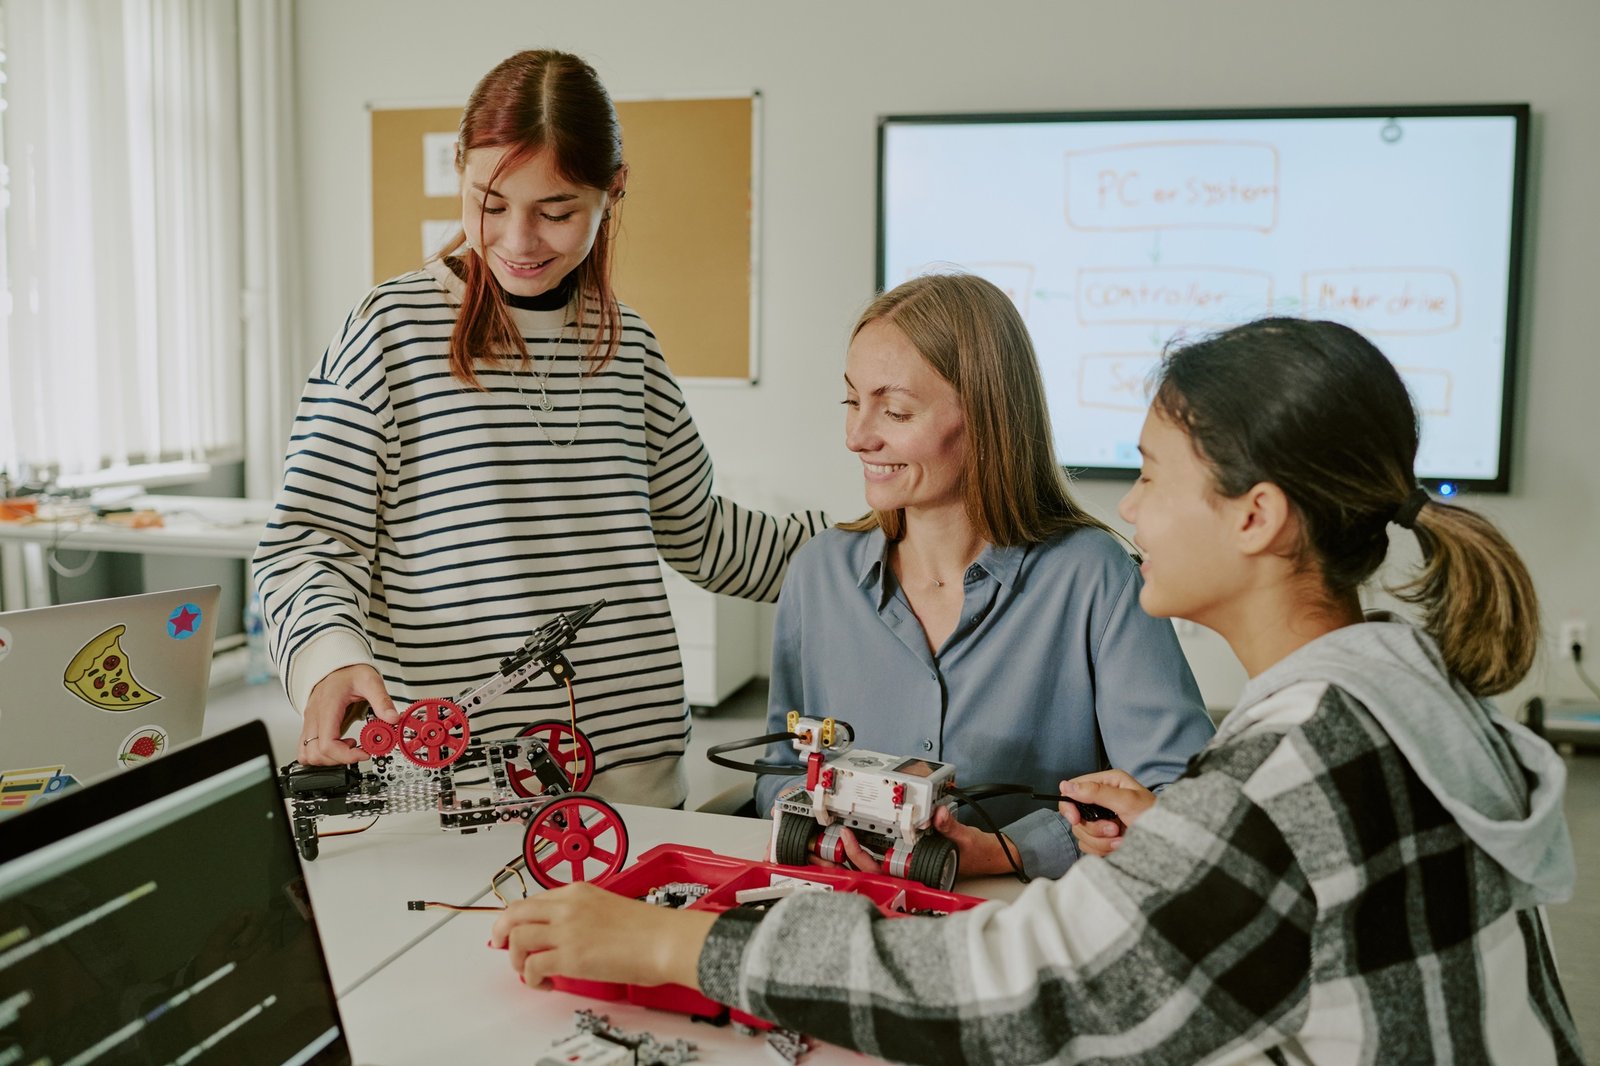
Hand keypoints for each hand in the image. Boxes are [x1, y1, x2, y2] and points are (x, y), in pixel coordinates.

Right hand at [299, 664, 397, 765]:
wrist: (335, 665)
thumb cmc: (349, 671)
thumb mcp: (370, 681)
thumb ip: (382, 700)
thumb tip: (393, 718)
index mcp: (327, 707)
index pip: (327, 744)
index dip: (345, 755)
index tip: (364, 753)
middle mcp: (314, 717)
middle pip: (315, 753)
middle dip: (339, 759)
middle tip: (358, 751)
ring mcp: (310, 722)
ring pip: (306, 755)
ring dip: (328, 759)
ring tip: (349, 747)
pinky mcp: (311, 725)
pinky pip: (305, 748)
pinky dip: (320, 754)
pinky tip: (338, 745)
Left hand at [489, 883, 716, 988]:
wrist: (665, 940)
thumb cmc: (649, 928)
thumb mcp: (609, 906)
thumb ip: (583, 915)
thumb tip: (567, 935)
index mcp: (578, 891)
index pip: (533, 899)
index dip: (517, 917)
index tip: (512, 929)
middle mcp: (567, 906)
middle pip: (514, 913)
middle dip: (500, 932)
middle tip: (499, 946)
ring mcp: (566, 930)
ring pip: (516, 939)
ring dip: (515, 959)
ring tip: (527, 972)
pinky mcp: (569, 956)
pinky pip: (531, 967)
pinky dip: (530, 979)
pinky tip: (544, 984)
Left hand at [807, 809, 1016, 879]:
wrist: (992, 857)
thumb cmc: (978, 853)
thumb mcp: (966, 837)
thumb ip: (951, 827)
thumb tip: (939, 815)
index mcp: (917, 873)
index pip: (881, 869)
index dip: (859, 856)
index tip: (848, 836)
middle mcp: (908, 874)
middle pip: (866, 872)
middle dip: (841, 861)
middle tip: (821, 844)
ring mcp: (906, 869)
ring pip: (868, 868)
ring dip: (845, 860)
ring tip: (823, 846)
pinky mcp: (908, 860)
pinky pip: (880, 859)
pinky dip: (861, 853)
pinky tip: (846, 843)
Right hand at [1059, 770, 1156, 857]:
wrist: (1169, 844)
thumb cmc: (1155, 817)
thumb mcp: (1126, 801)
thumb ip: (1096, 792)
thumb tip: (1066, 786)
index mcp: (1106, 783)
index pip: (1072, 790)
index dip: (1070, 806)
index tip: (1076, 819)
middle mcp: (1102, 799)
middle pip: (1076, 816)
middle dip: (1094, 828)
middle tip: (1114, 829)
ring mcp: (1102, 820)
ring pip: (1082, 834)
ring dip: (1101, 841)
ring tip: (1121, 839)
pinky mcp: (1104, 838)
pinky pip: (1089, 847)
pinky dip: (1102, 850)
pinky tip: (1120, 846)